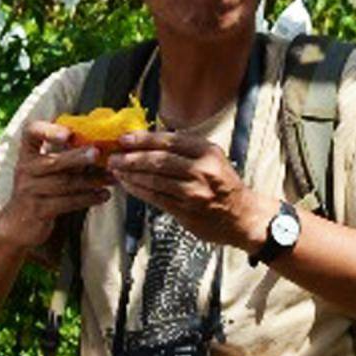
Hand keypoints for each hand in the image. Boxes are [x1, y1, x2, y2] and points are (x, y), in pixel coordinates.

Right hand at [0, 120, 112, 251]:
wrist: (18, 223)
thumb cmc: (39, 190)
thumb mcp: (43, 169)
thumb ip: (63, 155)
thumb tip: (98, 142)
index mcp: (27, 153)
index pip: (31, 132)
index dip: (48, 130)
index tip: (68, 134)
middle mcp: (25, 169)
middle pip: (53, 161)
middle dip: (77, 156)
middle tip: (97, 153)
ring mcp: (30, 190)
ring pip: (65, 183)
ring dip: (91, 180)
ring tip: (111, 178)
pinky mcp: (38, 210)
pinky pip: (67, 202)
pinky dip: (88, 198)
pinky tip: (103, 195)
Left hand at [107, 131, 270, 251]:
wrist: (242, 217)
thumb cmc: (223, 184)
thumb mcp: (213, 158)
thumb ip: (185, 149)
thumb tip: (148, 140)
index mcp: (207, 152)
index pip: (169, 141)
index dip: (143, 139)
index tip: (124, 138)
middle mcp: (202, 170)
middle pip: (159, 160)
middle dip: (131, 157)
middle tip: (113, 156)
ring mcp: (194, 192)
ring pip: (154, 180)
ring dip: (131, 174)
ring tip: (116, 169)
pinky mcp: (186, 212)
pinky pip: (156, 198)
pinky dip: (138, 191)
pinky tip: (127, 185)